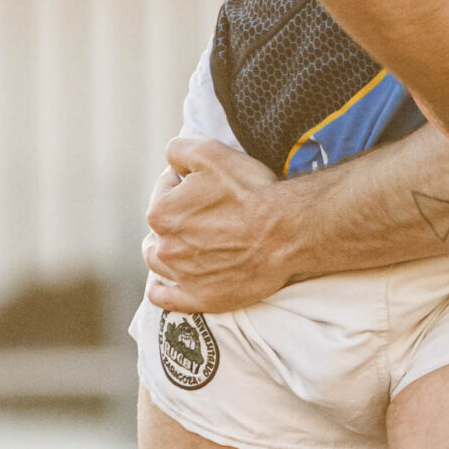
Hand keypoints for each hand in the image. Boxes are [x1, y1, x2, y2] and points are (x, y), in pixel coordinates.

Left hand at [145, 138, 300, 313]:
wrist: (288, 231)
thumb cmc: (252, 192)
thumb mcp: (212, 153)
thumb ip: (179, 149)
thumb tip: (170, 158)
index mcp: (161, 212)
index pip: (164, 189)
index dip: (185, 182)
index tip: (208, 184)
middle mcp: (166, 247)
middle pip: (161, 228)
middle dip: (175, 218)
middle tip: (204, 213)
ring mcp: (183, 275)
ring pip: (160, 262)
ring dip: (165, 251)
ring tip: (181, 245)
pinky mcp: (203, 297)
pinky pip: (169, 299)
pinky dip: (161, 292)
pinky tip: (160, 288)